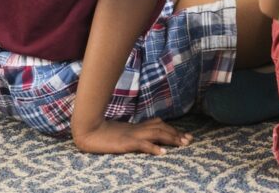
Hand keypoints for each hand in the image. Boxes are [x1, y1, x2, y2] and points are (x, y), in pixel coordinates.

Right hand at [72, 117, 192, 155]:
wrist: (88, 131)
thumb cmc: (103, 133)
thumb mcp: (121, 134)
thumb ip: (133, 134)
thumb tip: (145, 139)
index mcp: (136, 127)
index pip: (159, 125)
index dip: (172, 129)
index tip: (185, 135)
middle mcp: (137, 128)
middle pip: (161, 128)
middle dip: (177, 134)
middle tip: (190, 140)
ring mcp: (132, 135)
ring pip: (156, 134)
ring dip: (171, 138)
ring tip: (182, 144)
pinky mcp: (126, 142)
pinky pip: (142, 144)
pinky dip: (153, 148)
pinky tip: (162, 153)